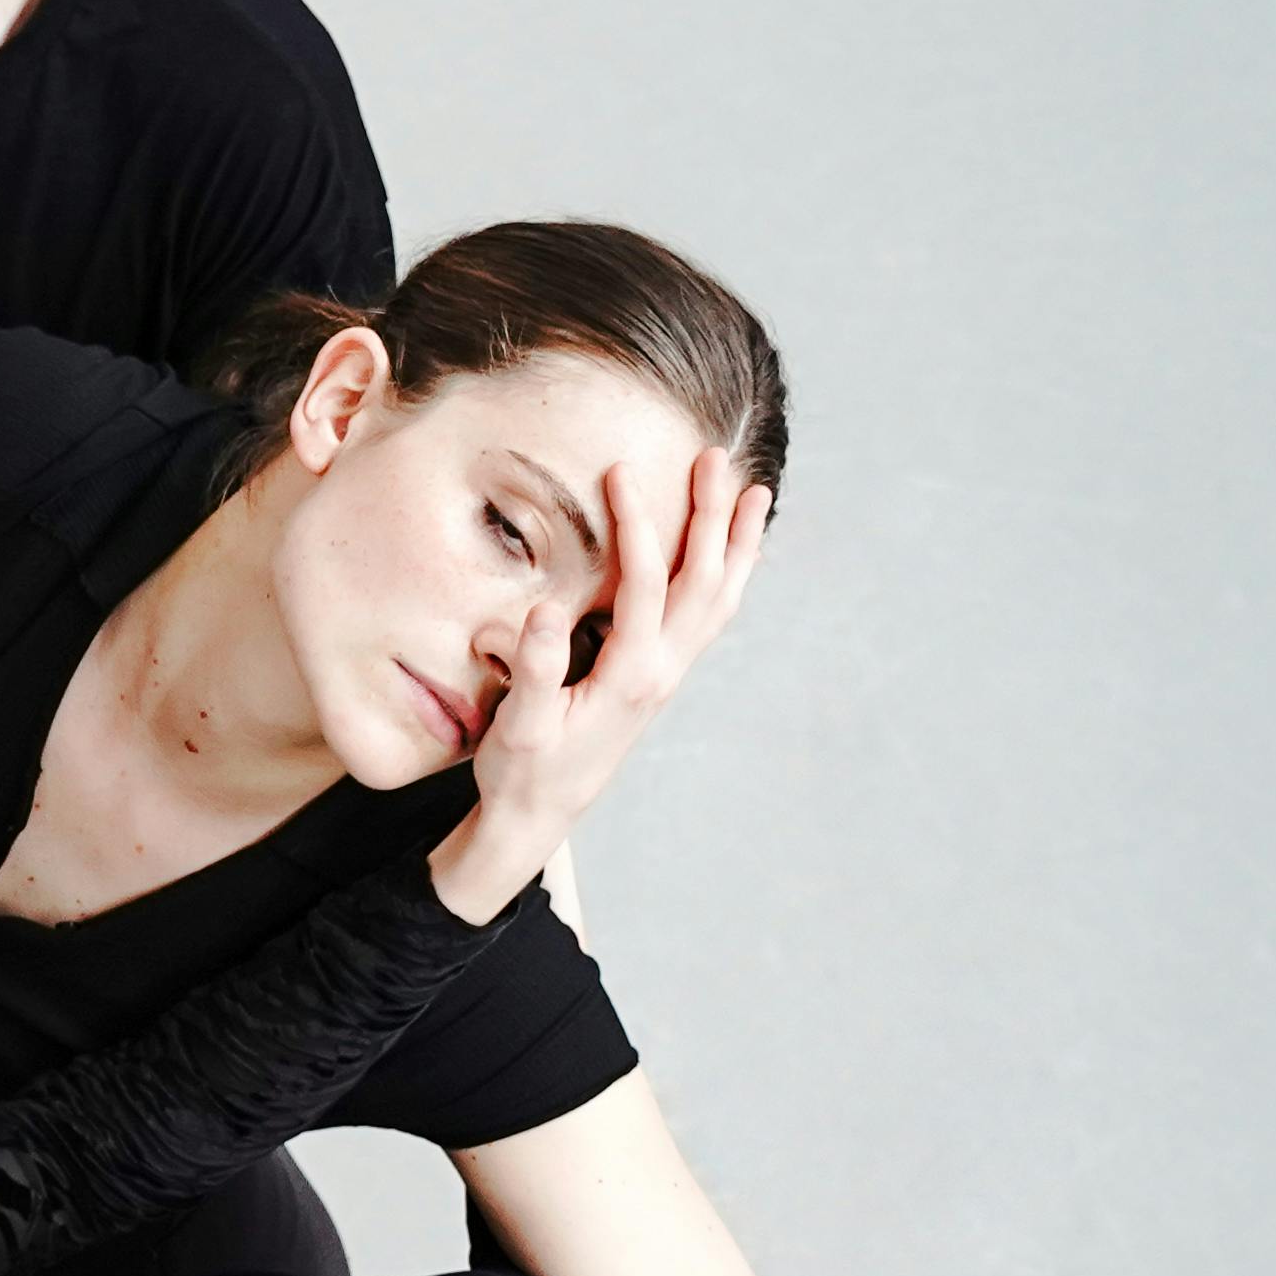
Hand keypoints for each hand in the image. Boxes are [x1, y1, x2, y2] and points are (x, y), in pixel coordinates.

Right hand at [429, 453, 769, 923]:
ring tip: (755, 494)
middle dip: (713, 516)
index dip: (637, 525)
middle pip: (704, 581)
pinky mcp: (660, 679)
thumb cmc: (523, 771)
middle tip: (715, 459)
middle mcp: (662, 671)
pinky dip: (728, 576)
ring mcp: (668, 675)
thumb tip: (545, 611)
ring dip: (738, 544)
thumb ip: (534, 669)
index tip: (621, 472)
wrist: (539, 816)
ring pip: (719, 599)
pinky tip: (729, 554)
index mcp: (630, 675)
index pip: (647, 584)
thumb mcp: (520, 725)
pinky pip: (709, 617)